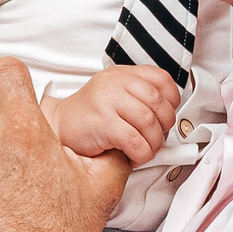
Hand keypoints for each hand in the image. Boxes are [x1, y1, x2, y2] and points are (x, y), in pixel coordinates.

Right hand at [47, 66, 181, 165]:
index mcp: (122, 75)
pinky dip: (141, 154)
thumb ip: (139, 98)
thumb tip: (169, 119)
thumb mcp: (115, 95)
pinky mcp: (102, 122)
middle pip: (158, 102)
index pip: (160, 79)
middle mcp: (115, 83)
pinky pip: (135, 141)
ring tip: (146, 150)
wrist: (60, 125)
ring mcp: (107, 101)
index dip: (172, 99)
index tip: (167, 115)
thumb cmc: (90, 115)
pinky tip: (134, 157)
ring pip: (148, 123)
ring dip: (153, 143)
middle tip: (157, 137)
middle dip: (164, 126)